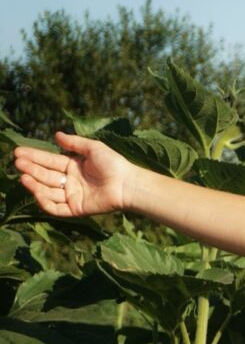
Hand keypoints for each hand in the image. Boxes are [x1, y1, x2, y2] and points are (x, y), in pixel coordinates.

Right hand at [12, 131, 135, 216]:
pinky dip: (46, 202)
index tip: (18, 152)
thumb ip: (74, 143)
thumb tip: (56, 134)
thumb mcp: (93, 148)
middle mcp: (70, 181)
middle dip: (31, 169)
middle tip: (17, 163)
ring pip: (48, 192)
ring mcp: (72, 196)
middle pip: (46, 176)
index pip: (49, 161)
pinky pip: (56, 208)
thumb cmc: (114, 164)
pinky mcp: (76, 209)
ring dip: (34, 185)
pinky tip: (38, 193)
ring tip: (24, 177)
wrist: (128, 184)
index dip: (34, 157)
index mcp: (73, 166)